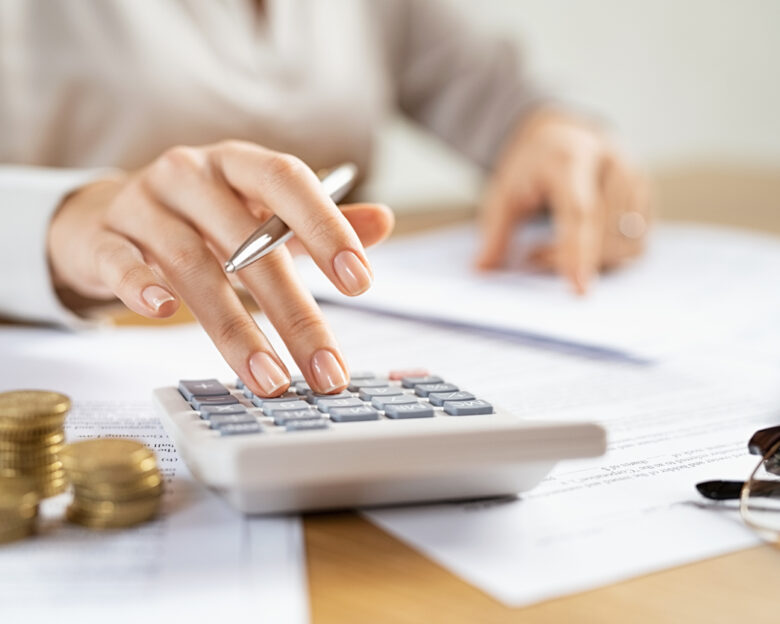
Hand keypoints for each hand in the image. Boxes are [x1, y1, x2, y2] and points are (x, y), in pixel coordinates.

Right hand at [47, 141, 393, 395]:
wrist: (108, 216)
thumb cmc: (201, 219)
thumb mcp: (261, 213)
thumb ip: (319, 222)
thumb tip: (384, 221)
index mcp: (239, 164)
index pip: (288, 182)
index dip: (326, 227)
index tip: (361, 282)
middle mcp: (191, 175)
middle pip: (247, 242)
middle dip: (294, 312)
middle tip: (326, 370)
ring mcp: (143, 204)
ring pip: (191, 263)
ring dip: (234, 328)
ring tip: (270, 379)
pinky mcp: (102, 239)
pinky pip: (120, 262)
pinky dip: (142, 286)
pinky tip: (164, 314)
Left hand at [475, 110, 649, 292]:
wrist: (562, 138)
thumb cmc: (531, 169)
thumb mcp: (502, 193)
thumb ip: (493, 232)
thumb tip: (481, 269)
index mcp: (572, 156)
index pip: (581, 211)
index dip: (579, 251)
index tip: (578, 288)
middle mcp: (613, 163)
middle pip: (606, 231)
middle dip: (572, 258)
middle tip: (532, 258)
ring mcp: (637, 178)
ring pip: (627, 243)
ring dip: (592, 261)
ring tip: (550, 250)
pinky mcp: (648, 197)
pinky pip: (637, 244)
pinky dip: (609, 257)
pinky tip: (581, 247)